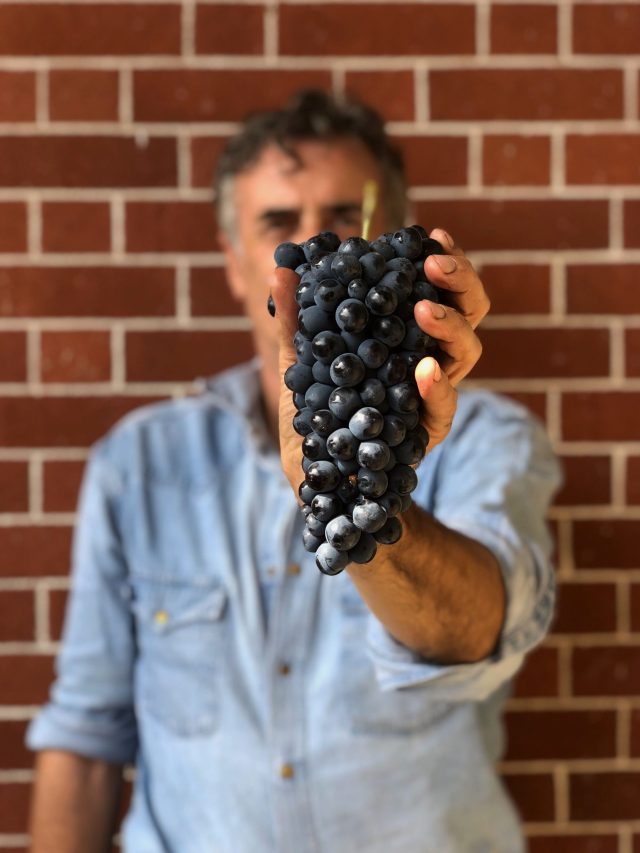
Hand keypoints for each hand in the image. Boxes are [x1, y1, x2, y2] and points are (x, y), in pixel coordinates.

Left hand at [270, 227, 490, 493]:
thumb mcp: (300, 368)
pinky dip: (437, 389)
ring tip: (425, 310)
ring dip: (450, 326)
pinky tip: (423, 370)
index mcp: (407, 339)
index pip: (439, 290)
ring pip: (467, 354)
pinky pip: (442, 410)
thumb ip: (296, 323)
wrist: (320, 484)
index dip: (445, 262)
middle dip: (460, 282)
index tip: (431, 235)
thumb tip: (280, 269)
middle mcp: (429, 362)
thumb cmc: (316, 421)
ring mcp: (431, 399)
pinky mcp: (425, 436)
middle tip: (435, 262)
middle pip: (469, 313)